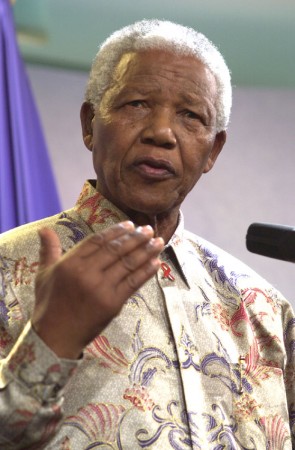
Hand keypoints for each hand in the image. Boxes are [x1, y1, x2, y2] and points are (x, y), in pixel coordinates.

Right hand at [32, 222, 163, 358]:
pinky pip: (133, 283)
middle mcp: (87, 273)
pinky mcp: (113, 303)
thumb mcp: (44, 274)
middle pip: (116, 249)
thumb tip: (45, 229)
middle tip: (149, 229)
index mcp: (70, 263)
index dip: (116, 230)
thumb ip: (48, 250)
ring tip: (158, 242)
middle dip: (136, 238)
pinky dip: (146, 272)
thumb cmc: (49, 304)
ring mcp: (101, 288)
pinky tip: (156, 263)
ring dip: (146, 251)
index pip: (98, 240)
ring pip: (128, 264)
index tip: (130, 224)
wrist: (55, 337)